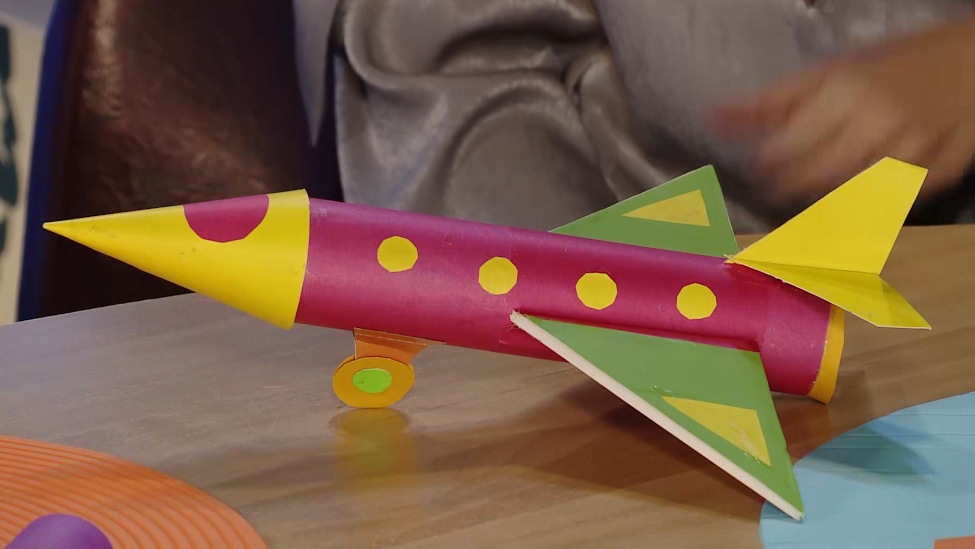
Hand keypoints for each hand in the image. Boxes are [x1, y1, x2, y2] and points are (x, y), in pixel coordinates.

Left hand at [710, 19, 974, 204]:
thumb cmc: (888, 67)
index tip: (759, 175)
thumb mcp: (829, 73)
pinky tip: (857, 207)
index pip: (785, 152)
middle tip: (782, 192)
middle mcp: (878, 122)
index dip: (766, 170)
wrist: (970, 63)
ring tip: (817, 198)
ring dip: (827, 207)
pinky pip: (892, 208)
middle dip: (792, 191)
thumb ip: (771, 101)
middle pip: (815, 181)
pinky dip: (870, 211)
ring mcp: (914, 151)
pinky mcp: (940, 175)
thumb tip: (711, 117)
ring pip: (851, 201)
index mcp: (845, 93)